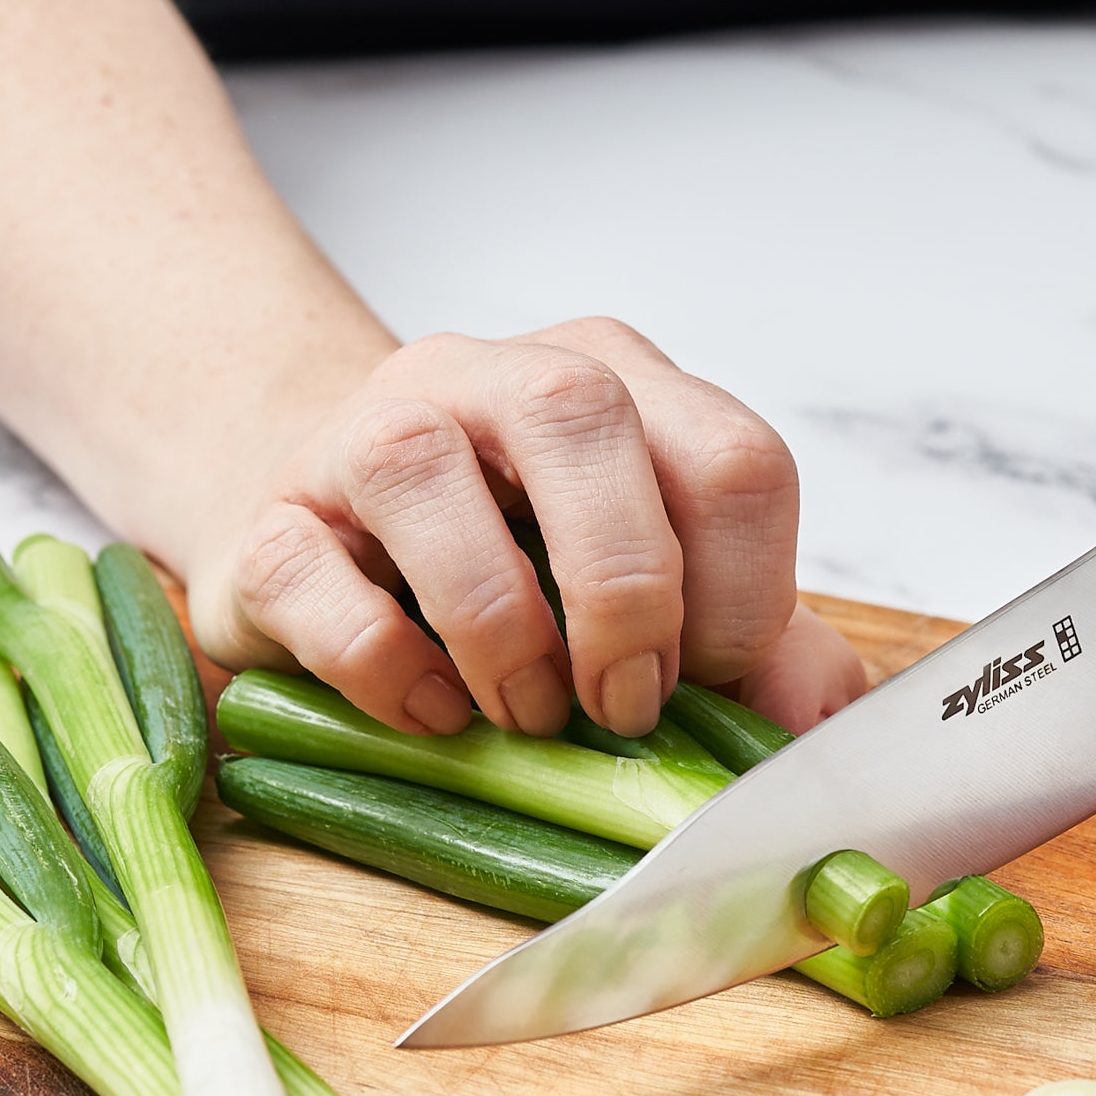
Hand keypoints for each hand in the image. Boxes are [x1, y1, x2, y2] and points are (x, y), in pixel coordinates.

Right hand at [179, 315, 867, 736]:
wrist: (343, 552)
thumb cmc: (520, 576)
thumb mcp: (661, 598)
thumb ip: (760, 648)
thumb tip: (822, 720)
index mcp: (622, 385)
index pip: (731, 456)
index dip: (742, 595)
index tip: (708, 682)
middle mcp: (495, 375)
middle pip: (583, 416)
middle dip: (624, 592)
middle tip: (622, 706)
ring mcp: (368, 430)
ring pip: (423, 470)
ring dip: (497, 627)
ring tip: (524, 713)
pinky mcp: (272, 518)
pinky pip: (311, 575)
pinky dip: (385, 667)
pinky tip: (433, 711)